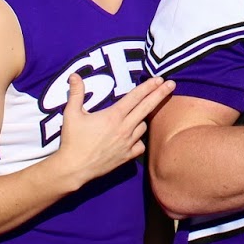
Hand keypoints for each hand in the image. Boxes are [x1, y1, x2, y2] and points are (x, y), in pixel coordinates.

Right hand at [55, 74, 175, 184]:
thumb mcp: (71, 114)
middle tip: (172, 84)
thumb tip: (74, 75)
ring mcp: (127, 143)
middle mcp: (124, 128)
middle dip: (161, 94)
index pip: (135, 97)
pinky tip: (135, 137)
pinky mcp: (127, 156)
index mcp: (113, 116)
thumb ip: (76, 93)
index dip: (149, 86)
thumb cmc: (72, 140)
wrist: (74, 168)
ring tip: (141, 113)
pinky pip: (141, 145)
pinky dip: (139, 139)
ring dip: (144, 118)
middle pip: (147, 107)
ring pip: (144, 126)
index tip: (160, 79)